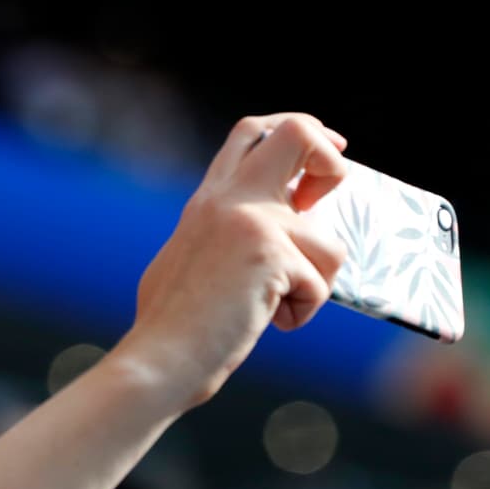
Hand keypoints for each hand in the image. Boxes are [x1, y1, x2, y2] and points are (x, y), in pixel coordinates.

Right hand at [123, 113, 348, 407]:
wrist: (159, 357)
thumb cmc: (172, 326)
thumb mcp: (193, 259)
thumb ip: (230, 237)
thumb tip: (286, 245)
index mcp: (208, 199)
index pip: (253, 132)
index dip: (300, 132)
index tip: (322, 158)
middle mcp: (228, 199)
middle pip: (298, 132)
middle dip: (330, 162)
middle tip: (323, 202)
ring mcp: (250, 221)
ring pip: (327, 240)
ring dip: (313, 283)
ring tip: (272, 306)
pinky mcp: (271, 254)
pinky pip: (319, 283)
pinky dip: (300, 312)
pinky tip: (265, 321)